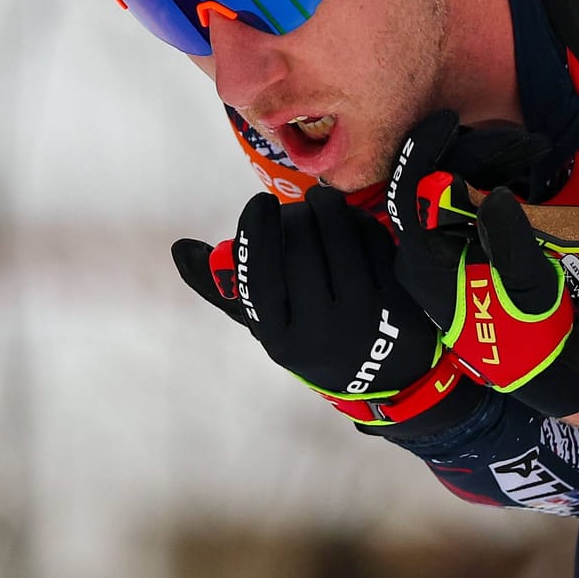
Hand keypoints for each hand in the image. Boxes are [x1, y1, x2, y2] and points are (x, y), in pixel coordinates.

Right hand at [173, 185, 484, 433]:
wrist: (387, 375)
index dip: (256, 233)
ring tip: (318, 202)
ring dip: (325, 207)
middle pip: (300, 248)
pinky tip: (347, 219)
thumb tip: (182, 248)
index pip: (260, 277)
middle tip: (292, 209)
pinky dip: (357, 222)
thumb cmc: (314, 340)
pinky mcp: (396, 297)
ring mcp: (364, 314)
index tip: (259, 203)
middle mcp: (321, 329)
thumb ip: (224, 288)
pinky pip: (372, 242)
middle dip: (293, 216)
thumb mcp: (270, 325)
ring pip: (339, 237)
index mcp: (281, 337)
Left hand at [387, 112, 578, 419]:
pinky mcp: (462, 255)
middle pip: (431, 187)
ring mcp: (442, 255)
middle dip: (469, 153)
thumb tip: (492, 195)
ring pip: (450, 195)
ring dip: (483, 166)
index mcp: (425, 263)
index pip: (410, 194)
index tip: (448, 119)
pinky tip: (516, 170)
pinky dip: (488, 186)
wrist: (544, 367)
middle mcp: (424, 256)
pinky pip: (465, 210)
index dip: (425, 151)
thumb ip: (510, 238)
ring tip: (525, 148)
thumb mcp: (527, 284)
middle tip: (516, 138)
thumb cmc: (533, 332)